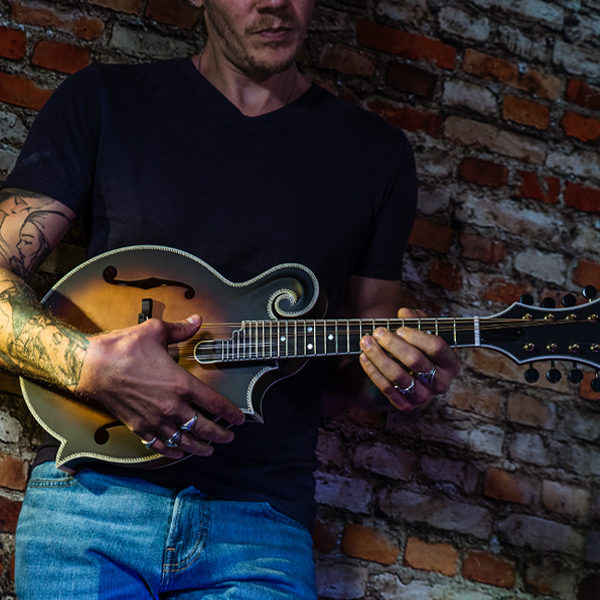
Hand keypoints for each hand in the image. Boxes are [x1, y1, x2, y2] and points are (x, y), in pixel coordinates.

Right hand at [76, 314, 244, 458]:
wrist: (92, 366)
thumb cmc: (123, 348)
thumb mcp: (155, 331)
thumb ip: (180, 328)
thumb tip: (196, 320)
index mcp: (181, 384)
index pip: (215, 403)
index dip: (230, 413)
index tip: (239, 418)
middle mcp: (172, 406)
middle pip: (204, 427)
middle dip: (220, 434)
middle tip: (230, 437)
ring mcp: (155, 419)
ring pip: (185, 440)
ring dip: (200, 447)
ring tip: (210, 449)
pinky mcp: (139, 426)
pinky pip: (160, 444)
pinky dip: (172, 450)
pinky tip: (179, 452)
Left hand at [358, 307, 459, 411]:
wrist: (405, 375)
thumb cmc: (415, 348)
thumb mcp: (421, 331)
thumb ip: (417, 319)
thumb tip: (405, 313)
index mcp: (451, 363)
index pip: (436, 347)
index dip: (416, 336)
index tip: (399, 328)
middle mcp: (441, 383)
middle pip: (415, 361)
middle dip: (393, 344)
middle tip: (377, 332)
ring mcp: (424, 397)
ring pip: (398, 376)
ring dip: (379, 356)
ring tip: (366, 342)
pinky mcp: (406, 405)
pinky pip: (387, 389)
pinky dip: (373, 371)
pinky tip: (363, 357)